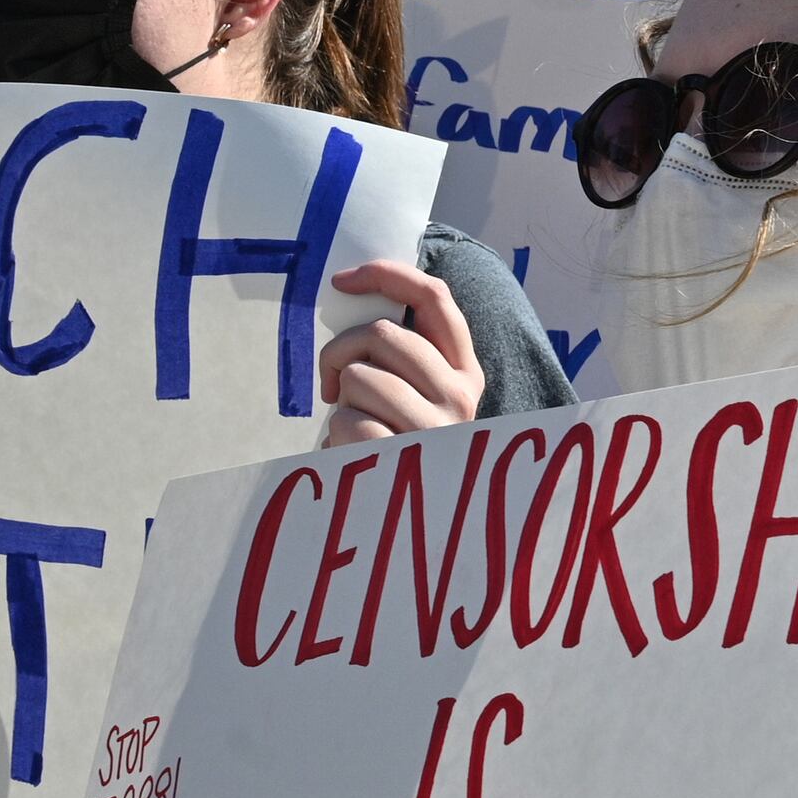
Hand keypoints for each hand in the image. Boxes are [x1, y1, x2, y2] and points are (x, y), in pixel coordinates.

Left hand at [317, 262, 483, 444]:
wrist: (406, 522)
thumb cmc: (395, 442)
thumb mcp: (416, 394)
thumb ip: (401, 353)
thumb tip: (353, 293)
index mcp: (464, 371)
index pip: (435, 298)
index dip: (387, 275)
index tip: (343, 280)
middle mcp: (459, 396)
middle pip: (383, 334)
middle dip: (340, 350)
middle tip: (334, 381)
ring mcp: (435, 428)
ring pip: (359, 374)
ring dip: (340, 397)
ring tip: (352, 421)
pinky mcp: (404, 457)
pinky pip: (346, 420)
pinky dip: (334, 435)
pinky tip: (351, 452)